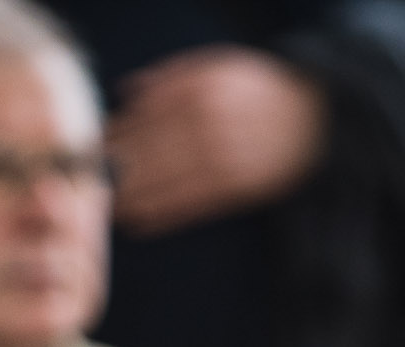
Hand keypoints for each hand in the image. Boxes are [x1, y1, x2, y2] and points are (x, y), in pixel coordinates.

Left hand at [107, 46, 325, 235]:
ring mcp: (221, 157)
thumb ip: (170, 76)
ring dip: (131, 197)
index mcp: (196, 88)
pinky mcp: (236, 185)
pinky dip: (163, 215)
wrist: (316, 116)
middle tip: (88, 184)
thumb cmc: (259, 90)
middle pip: (146, 149)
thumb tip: (127, 93)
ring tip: (109, 208)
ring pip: (163, 180)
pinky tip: (141, 222)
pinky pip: (190, 203)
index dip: (114, 132)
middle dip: (115, 168)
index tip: (92, 146)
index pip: (142, 114)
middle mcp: (205, 122)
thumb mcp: (217, 66)